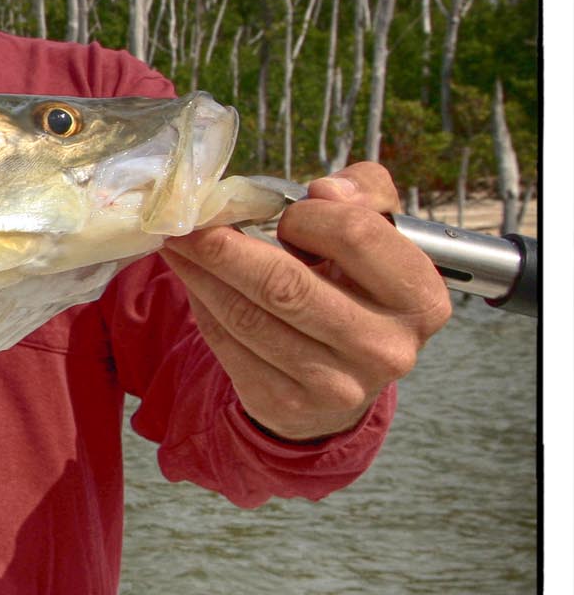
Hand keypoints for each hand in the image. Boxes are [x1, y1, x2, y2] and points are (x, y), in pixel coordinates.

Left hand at [161, 162, 450, 441]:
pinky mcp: (285, 404)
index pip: (356, 235)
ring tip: (175, 241)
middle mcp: (384, 348)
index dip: (307, 215)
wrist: (344, 377)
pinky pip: (228, 344)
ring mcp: (334, 384)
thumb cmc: (358, 286)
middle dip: (225, 246)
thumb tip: (325, 190)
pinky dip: (200, 304)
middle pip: (286, 284)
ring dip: (200, 272)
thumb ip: (365, 194)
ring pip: (247, 316)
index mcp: (419, 298)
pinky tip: (188, 277)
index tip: (280, 212)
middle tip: (186, 218)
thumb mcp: (382, 234)